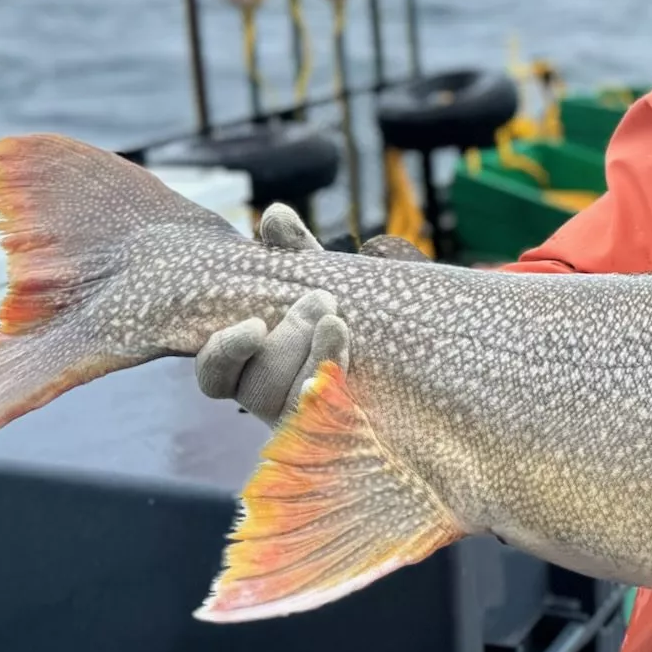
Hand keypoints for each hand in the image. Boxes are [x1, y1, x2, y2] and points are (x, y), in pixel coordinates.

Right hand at [193, 205, 425, 424]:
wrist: (434, 357)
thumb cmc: (364, 313)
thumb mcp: (331, 279)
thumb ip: (299, 253)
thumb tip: (274, 216)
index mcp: (259, 367)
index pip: (217, 377)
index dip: (224, 354)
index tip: (253, 325)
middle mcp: (279, 403)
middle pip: (256, 389)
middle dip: (286, 341)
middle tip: (320, 300)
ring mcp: (315, 424)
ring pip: (290, 409)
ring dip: (311, 358)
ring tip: (337, 318)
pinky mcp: (349, 435)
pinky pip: (333, 423)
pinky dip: (335, 383)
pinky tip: (349, 351)